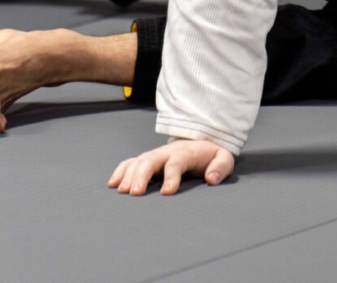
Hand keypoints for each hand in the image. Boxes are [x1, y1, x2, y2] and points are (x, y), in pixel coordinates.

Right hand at [108, 140, 234, 195]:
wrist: (202, 142)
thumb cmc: (211, 156)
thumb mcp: (223, 158)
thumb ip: (220, 167)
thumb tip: (211, 179)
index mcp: (186, 152)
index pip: (176, 162)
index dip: (171, 177)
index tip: (167, 193)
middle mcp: (167, 151)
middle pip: (151, 159)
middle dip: (142, 176)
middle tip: (136, 193)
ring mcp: (155, 155)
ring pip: (138, 161)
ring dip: (129, 175)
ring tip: (123, 192)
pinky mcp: (147, 159)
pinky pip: (130, 162)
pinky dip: (120, 171)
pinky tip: (112, 184)